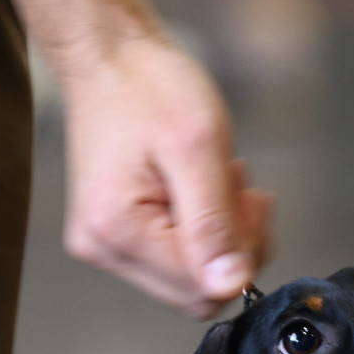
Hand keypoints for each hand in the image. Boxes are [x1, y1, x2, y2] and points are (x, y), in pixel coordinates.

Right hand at [10, 0, 272, 317]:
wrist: (108, 59)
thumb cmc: (150, 88)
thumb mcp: (198, 146)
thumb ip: (215, 222)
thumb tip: (232, 286)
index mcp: (118, 230)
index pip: (203, 289)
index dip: (242, 254)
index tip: (251, 198)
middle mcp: (102, 250)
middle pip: (195, 294)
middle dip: (232, 250)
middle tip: (239, 190)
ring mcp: (104, 248)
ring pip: (187, 281)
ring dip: (218, 239)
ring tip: (217, 181)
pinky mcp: (113, 239)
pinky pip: (172, 261)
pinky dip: (198, 233)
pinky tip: (198, 190)